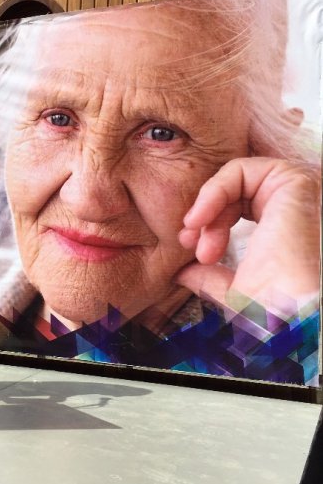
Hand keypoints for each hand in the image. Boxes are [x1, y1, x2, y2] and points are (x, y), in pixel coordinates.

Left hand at [176, 157, 319, 317]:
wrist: (290, 314)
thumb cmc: (272, 312)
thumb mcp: (234, 295)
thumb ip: (211, 280)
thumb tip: (184, 274)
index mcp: (288, 233)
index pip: (241, 208)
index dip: (211, 226)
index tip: (194, 253)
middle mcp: (297, 210)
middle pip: (236, 193)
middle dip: (205, 218)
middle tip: (188, 243)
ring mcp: (299, 195)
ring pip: (237, 179)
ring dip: (207, 207)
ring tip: (195, 239)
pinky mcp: (297, 182)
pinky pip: (241, 169)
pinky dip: (212, 190)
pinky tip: (199, 218)